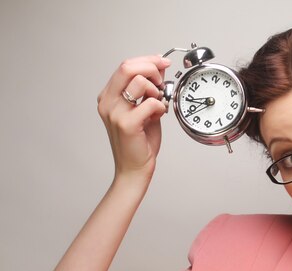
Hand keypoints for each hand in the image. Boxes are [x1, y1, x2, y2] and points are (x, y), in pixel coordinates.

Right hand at [97, 55, 170, 180]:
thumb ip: (148, 90)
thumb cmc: (139, 141)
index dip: (147, 61)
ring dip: (156, 90)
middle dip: (151, 68)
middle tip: (162, 82)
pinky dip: (160, 107)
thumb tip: (159, 70)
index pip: (125, 66)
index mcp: (109, 96)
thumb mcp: (144, 109)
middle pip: (128, 67)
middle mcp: (108, 102)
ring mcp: (115, 112)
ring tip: (157, 104)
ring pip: (139, 82)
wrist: (134, 167)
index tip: (162, 62)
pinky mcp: (126, 124)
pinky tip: (158, 116)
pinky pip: (150, 103)